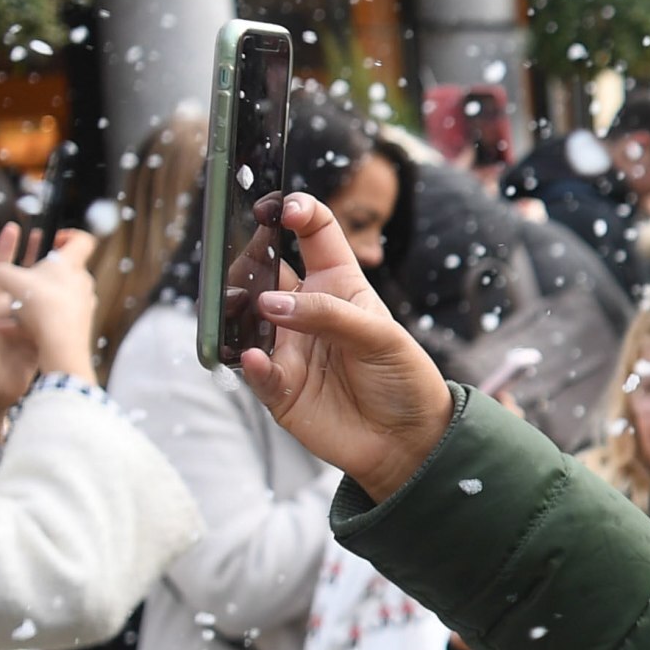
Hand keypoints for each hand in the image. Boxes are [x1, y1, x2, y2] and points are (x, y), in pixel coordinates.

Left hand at [0, 224, 97, 427]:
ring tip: (66, 260)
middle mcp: (6, 313)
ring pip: (37, 293)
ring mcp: (22, 325)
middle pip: (20, 276)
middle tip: (46, 233)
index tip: (14, 227)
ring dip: (49, 276)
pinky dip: (59, 301)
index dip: (5, 249)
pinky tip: (75, 295)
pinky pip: (48, 315)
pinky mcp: (34, 338)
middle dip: (31, 254)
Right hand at [235, 194, 452, 502]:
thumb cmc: (402, 377)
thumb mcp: (381, 337)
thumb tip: (271, 302)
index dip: (299, 212)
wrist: (408, 441)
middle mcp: (305, 311)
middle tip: (250, 265)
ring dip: (241, 311)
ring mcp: (287, 347)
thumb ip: (330, 315)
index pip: (314, 234)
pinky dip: (251, 363)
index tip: (285, 208)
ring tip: (249, 308)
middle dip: (251, 261)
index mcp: (338, 285)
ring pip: (246, 318)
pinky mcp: (277, 387)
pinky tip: (254, 358)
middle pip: (265, 271)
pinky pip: (253, 370)